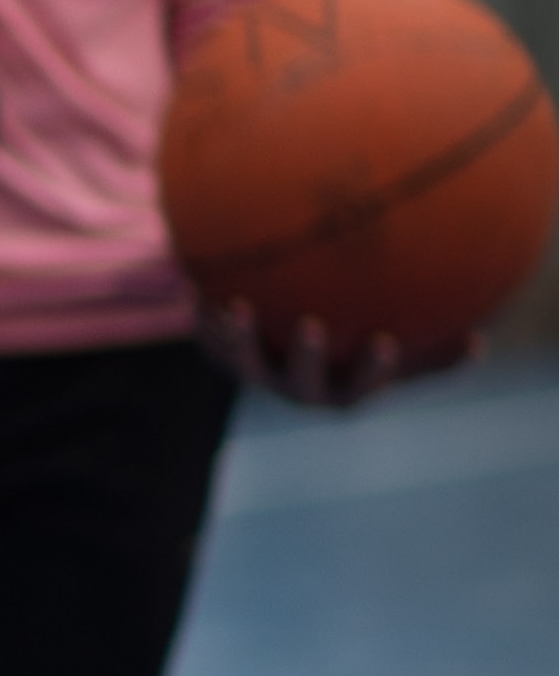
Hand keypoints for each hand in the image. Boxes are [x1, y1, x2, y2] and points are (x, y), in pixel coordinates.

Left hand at [199, 299, 436, 412]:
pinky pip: (208, 341)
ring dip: (240, 337)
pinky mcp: (223, 357)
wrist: (290, 353)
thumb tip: (480, 344)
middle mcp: (298, 389)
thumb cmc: (361, 349)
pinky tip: (194, 285)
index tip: (386, 341)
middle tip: (311, 324)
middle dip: (306, 357)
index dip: (373, 370)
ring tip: (237, 306)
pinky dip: (200, 319)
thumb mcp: (403, 355)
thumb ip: (438, 354)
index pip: (361, 388)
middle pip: (300, 382)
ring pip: (244, 364)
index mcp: (342, 390)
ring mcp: (258, 374)